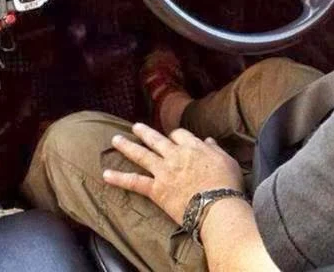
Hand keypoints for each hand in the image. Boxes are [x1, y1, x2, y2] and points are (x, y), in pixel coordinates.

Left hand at [103, 122, 243, 225]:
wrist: (217, 206)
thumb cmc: (227, 184)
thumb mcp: (227, 160)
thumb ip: (215, 148)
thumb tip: (209, 140)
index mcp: (193, 146)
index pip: (179, 135)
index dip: (175, 136)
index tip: (173, 139)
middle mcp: (174, 154)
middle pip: (156, 139)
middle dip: (144, 132)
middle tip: (135, 127)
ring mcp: (163, 171)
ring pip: (141, 154)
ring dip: (127, 146)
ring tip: (115, 139)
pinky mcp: (156, 189)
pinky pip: (134, 182)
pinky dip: (119, 178)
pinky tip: (106, 174)